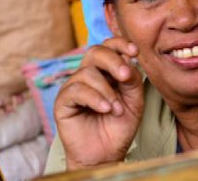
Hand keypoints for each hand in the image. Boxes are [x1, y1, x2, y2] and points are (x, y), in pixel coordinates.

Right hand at [54, 38, 143, 169]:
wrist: (107, 152)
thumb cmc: (120, 125)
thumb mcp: (134, 100)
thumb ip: (132, 80)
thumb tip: (128, 60)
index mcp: (107, 71)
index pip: (109, 46)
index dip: (121, 44)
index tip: (135, 51)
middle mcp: (89, 75)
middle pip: (95, 52)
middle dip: (113, 61)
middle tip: (125, 76)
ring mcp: (74, 87)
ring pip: (87, 72)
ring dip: (107, 91)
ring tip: (117, 109)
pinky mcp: (62, 101)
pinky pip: (76, 90)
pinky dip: (95, 98)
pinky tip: (105, 110)